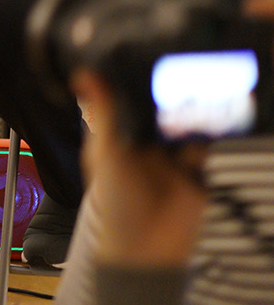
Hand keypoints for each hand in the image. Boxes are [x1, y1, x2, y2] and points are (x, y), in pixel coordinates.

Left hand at [72, 67, 207, 266]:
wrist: (147, 250)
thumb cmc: (116, 203)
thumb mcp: (105, 154)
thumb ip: (102, 115)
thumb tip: (84, 74)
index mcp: (122, 136)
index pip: (134, 101)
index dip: (143, 82)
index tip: (153, 53)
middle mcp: (149, 143)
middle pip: (166, 110)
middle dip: (176, 94)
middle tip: (187, 66)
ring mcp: (176, 158)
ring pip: (191, 125)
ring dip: (197, 112)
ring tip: (206, 87)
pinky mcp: (200, 173)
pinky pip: (211, 148)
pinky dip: (216, 136)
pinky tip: (220, 118)